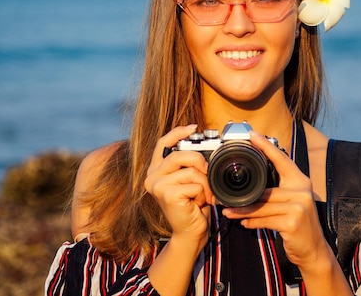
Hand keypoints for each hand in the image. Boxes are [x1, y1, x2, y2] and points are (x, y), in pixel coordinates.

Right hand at [145, 125, 214, 247]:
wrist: (190, 233)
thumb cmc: (192, 206)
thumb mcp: (189, 180)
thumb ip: (188, 164)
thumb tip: (203, 145)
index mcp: (156, 170)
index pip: (163, 143)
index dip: (177, 132)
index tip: (193, 128)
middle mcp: (152, 176)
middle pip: (181, 154)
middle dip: (201, 163)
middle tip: (208, 176)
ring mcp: (157, 186)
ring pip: (191, 171)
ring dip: (205, 184)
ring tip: (204, 196)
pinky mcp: (166, 195)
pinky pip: (194, 184)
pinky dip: (203, 193)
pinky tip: (198, 204)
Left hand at [222, 131, 334, 269]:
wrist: (314, 250)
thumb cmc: (300, 224)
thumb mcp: (293, 202)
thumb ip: (279, 190)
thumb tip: (254, 184)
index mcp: (300, 181)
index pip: (282, 159)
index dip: (267, 146)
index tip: (253, 135)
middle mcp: (302, 191)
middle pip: (265, 191)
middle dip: (244, 197)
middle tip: (225, 197)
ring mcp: (298, 206)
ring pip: (262, 206)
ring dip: (243, 211)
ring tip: (230, 212)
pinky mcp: (292, 222)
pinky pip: (265, 220)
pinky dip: (253, 223)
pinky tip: (244, 223)